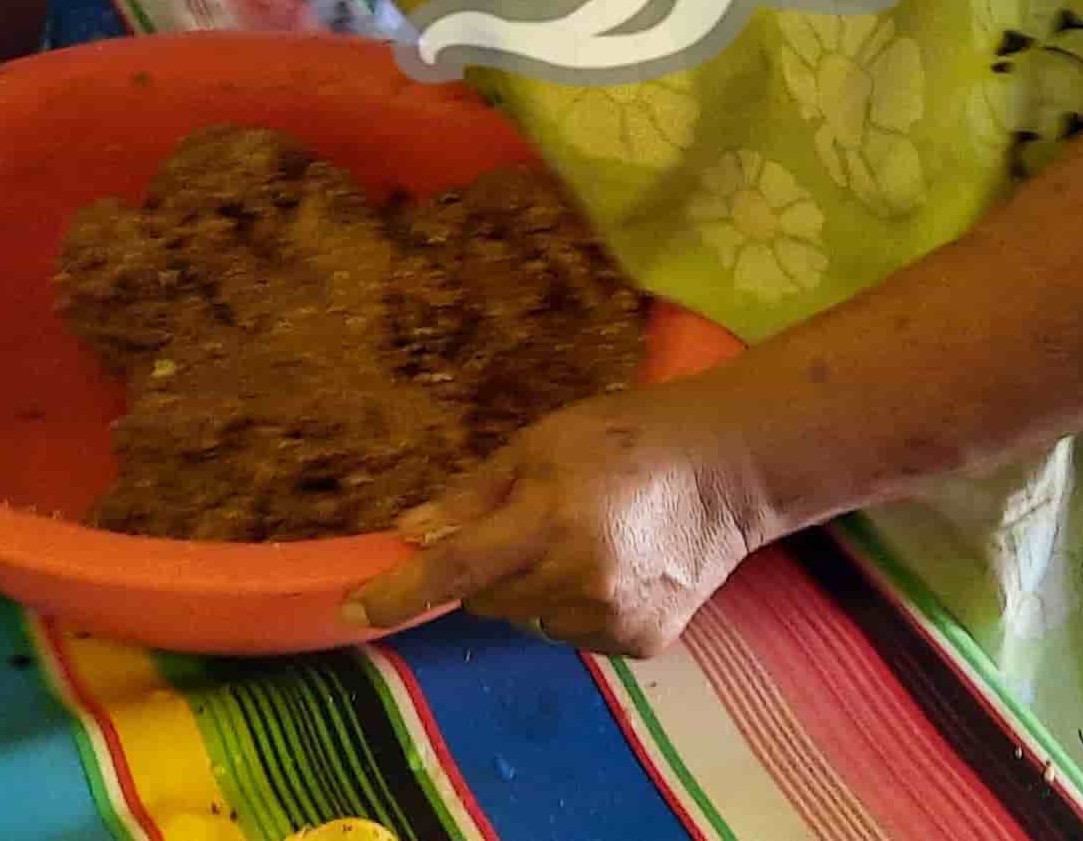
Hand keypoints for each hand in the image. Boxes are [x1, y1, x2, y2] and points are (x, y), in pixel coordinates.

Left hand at [343, 384, 777, 657]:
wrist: (728, 471)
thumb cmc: (625, 439)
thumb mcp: (540, 444)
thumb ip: (474, 495)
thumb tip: (411, 536)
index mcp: (551, 521)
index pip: (457, 569)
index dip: (400, 593)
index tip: (354, 613)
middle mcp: (581, 581)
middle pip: (487, 598)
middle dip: (489, 567)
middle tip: (532, 521)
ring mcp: (613, 619)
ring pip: (528, 619)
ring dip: (533, 588)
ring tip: (585, 540)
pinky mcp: (640, 644)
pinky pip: (572, 633)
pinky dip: (574, 606)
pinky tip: (614, 567)